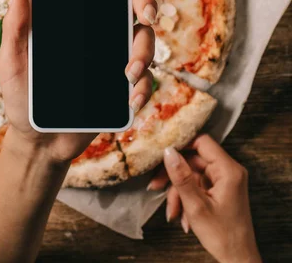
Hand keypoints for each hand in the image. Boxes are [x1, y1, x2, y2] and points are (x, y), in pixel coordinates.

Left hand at [0, 0, 155, 163]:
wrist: (38, 143)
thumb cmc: (22, 98)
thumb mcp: (11, 62)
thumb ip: (15, 29)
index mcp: (76, 22)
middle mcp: (100, 36)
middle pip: (134, 8)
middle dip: (146, 4)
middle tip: (145, 14)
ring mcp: (114, 60)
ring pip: (145, 41)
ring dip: (145, 51)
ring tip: (128, 73)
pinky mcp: (123, 89)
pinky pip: (146, 81)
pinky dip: (144, 86)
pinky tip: (131, 96)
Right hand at [148, 135, 261, 262]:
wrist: (237, 260)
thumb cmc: (222, 235)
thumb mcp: (196, 206)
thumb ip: (181, 177)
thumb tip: (168, 151)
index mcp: (228, 170)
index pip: (202, 142)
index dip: (182, 143)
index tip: (162, 151)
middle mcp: (228, 171)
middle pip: (194, 160)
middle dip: (175, 176)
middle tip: (155, 186)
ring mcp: (224, 181)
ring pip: (193, 175)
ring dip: (179, 192)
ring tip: (172, 212)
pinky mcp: (220, 190)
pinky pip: (198, 186)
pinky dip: (187, 198)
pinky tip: (182, 216)